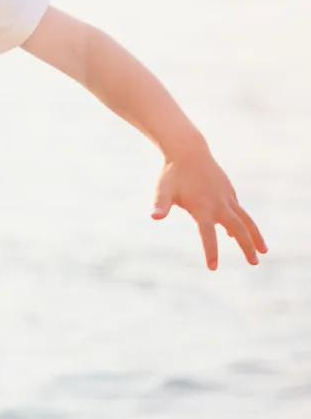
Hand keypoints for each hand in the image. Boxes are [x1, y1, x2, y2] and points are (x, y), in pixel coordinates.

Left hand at [152, 151, 266, 269]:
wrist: (188, 151)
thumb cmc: (172, 173)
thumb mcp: (163, 190)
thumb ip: (161, 204)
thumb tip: (154, 216)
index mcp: (202, 207)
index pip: (208, 234)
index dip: (211, 251)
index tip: (213, 268)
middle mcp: (219, 204)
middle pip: (238, 228)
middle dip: (247, 246)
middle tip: (254, 263)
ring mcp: (227, 197)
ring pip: (246, 220)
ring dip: (255, 236)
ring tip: (263, 251)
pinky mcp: (229, 192)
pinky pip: (239, 211)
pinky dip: (243, 223)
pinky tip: (235, 234)